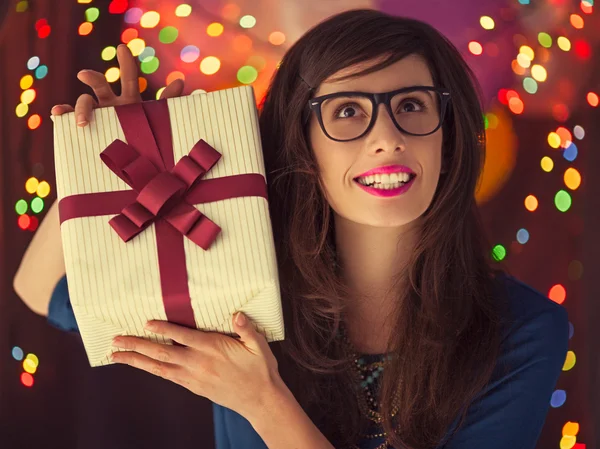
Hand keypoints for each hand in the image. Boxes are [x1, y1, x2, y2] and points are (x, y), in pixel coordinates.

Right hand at [50, 44, 183, 126]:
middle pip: (100, 85)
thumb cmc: (146, 138)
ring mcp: (97, 115)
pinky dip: (62, 113)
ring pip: (84, 102)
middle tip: (84, 75)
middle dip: (92, 78)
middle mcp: (111, 104)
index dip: (126, 62)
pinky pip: (69, 118)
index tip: (122, 48)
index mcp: (129, 100)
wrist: (133, 162)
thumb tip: (181, 81)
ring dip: (80, 108)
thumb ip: (168, 101)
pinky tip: (58, 113)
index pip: (128, 77)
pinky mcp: (85, 127)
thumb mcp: (157, 120)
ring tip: (82, 122)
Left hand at [110, 312, 281, 419]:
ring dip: (136, 360)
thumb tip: (237, 315)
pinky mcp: (194, 387)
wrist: (260, 400)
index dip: (163, 329)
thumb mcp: (258, 346)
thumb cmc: (260, 370)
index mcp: (212, 349)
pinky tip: (142, 366)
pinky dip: (152, 370)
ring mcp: (193, 377)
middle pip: (161, 352)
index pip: (182, 336)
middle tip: (116, 340)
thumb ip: (246, 329)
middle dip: (136, 345)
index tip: (146, 323)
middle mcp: (198, 363)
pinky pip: (167, 376)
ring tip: (117, 355)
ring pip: (159, 367)